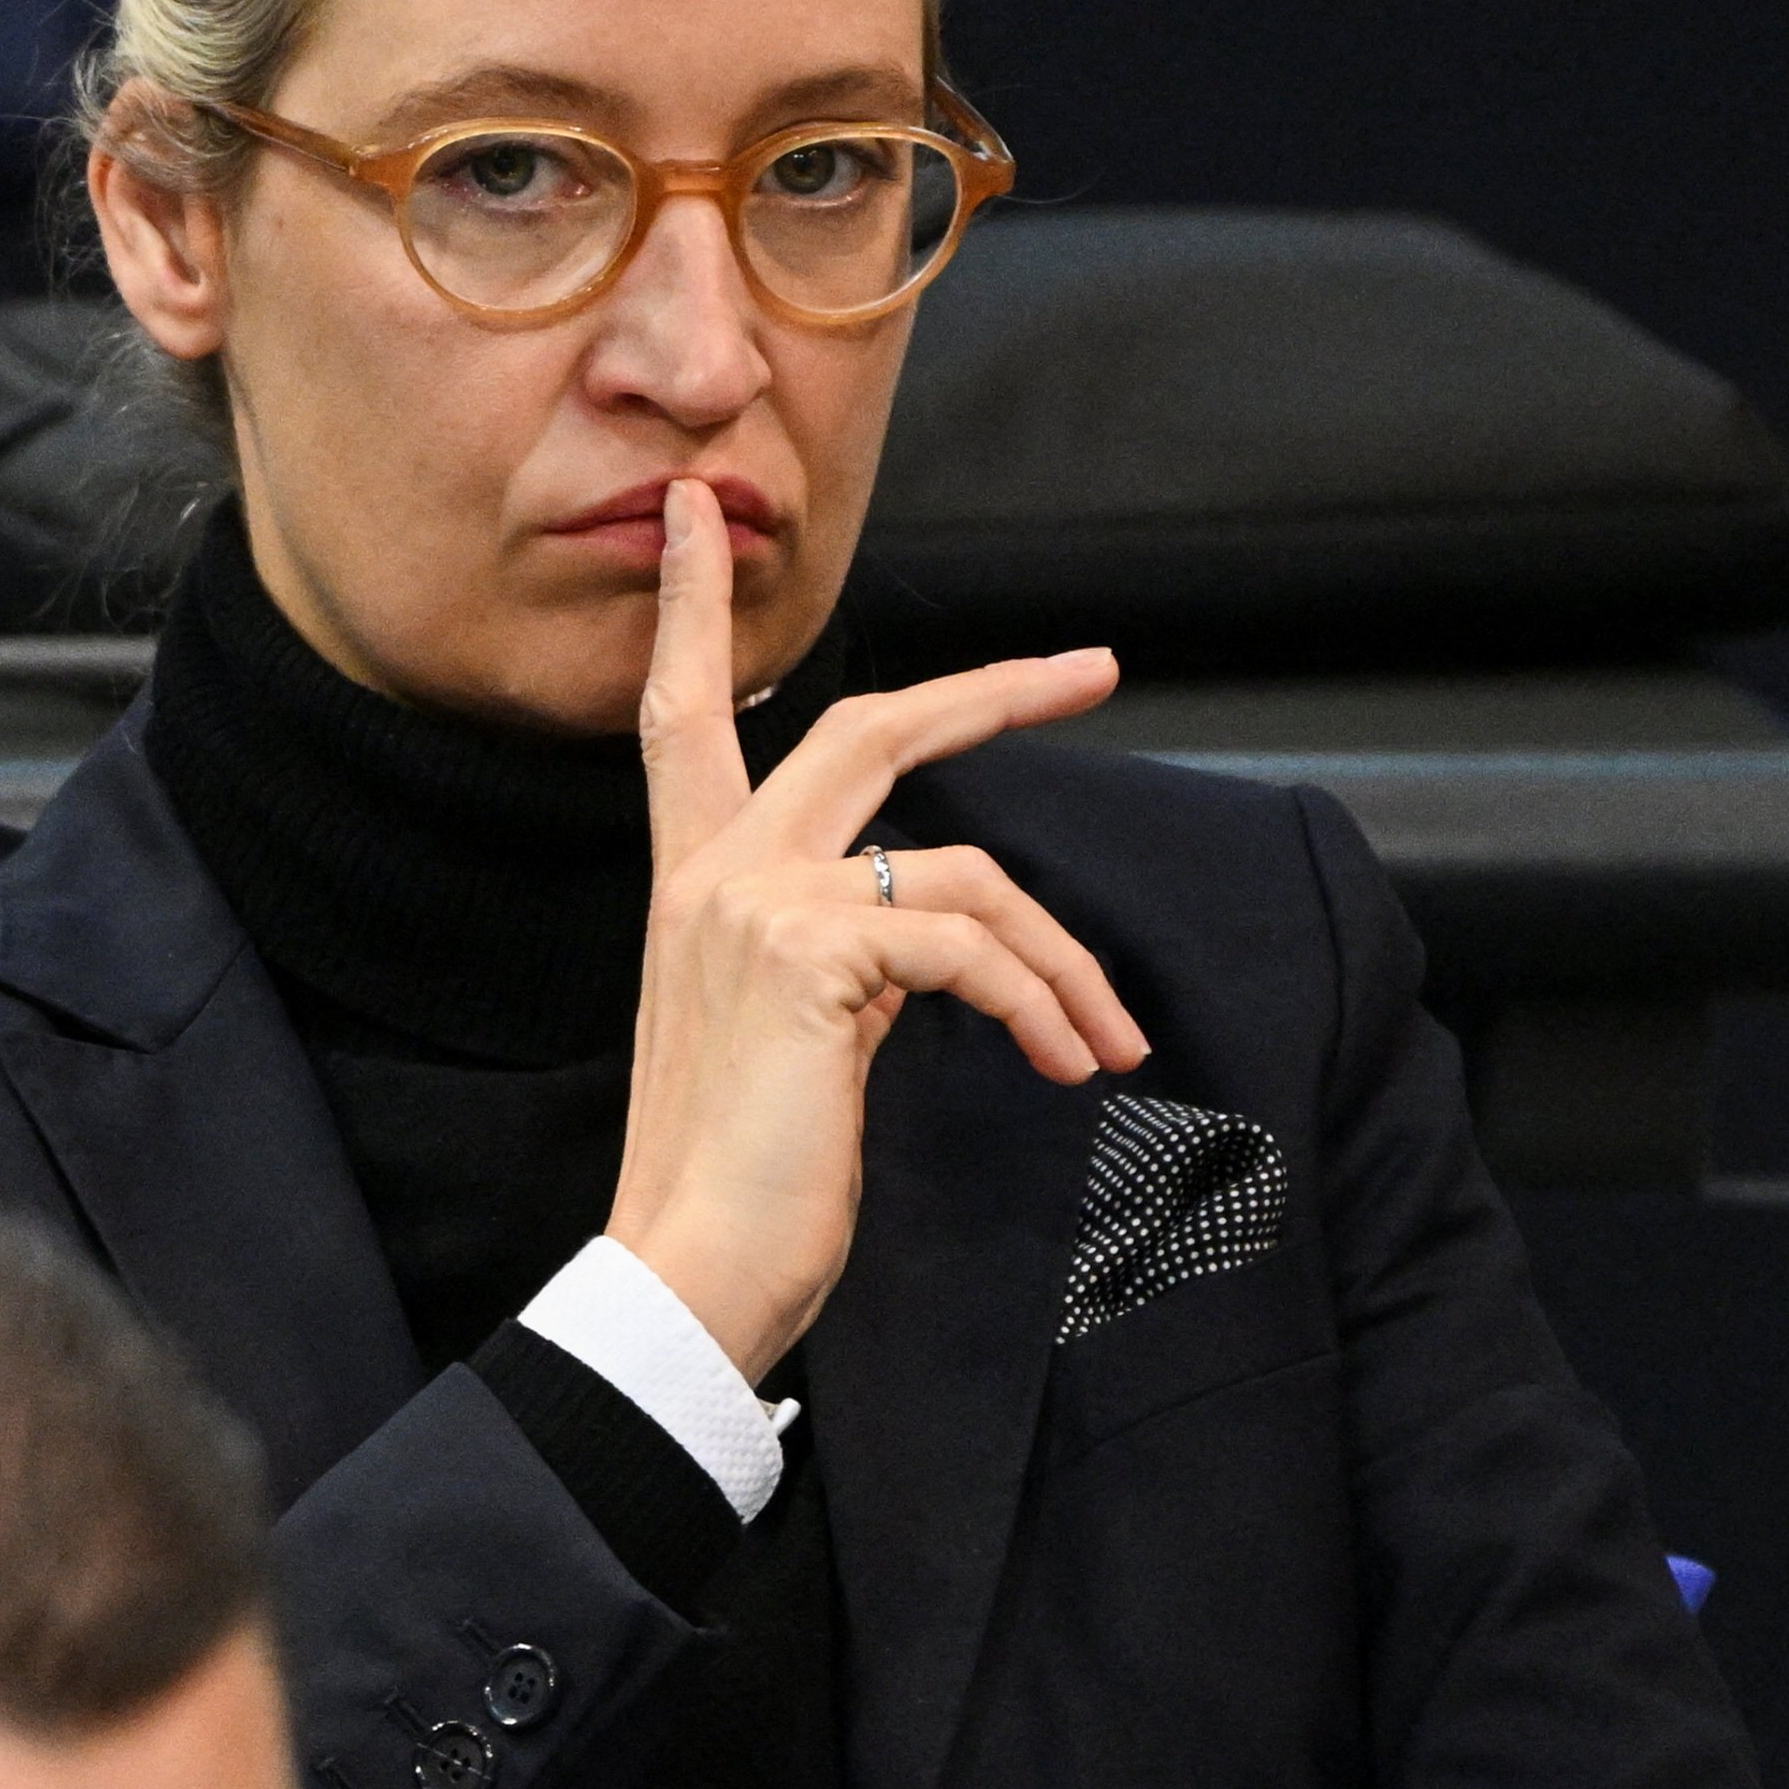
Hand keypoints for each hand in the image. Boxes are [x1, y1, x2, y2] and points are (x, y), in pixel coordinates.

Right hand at [610, 477, 1143, 1380]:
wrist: (685, 1275)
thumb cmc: (742, 1185)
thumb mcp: (790, 1042)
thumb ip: (843, 961)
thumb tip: (939, 939)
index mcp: (694, 886)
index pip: (684, 716)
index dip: (696, 608)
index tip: (702, 512)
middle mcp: (713, 874)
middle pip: (863, 727)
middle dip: (991, 690)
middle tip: (1095, 669)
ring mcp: (756, 903)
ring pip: (966, 869)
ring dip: (1062, 960)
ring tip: (1104, 1041)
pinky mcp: (810, 953)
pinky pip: (975, 942)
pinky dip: (1044, 1003)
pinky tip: (1064, 1064)